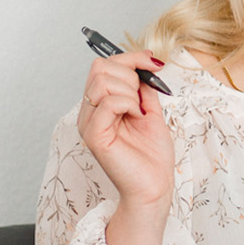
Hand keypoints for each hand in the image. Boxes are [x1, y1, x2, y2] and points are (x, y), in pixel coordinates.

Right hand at [77, 51, 173, 244]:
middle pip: (100, 68)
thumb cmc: (152, 156)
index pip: (103, 66)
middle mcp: (89, 112)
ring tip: (139, 114)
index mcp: (100, 105)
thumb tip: (146, 63)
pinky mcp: (94, 135)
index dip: (131, 57)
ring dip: (130, 92)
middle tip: (143, 101)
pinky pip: (108, 102)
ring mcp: (88, 123)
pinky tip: (136, 118)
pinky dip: (129, 104)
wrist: (154, 186)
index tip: (155, 62)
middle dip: (130, 75)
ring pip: (103, 81)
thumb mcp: (152, 112)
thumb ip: (144, 88)